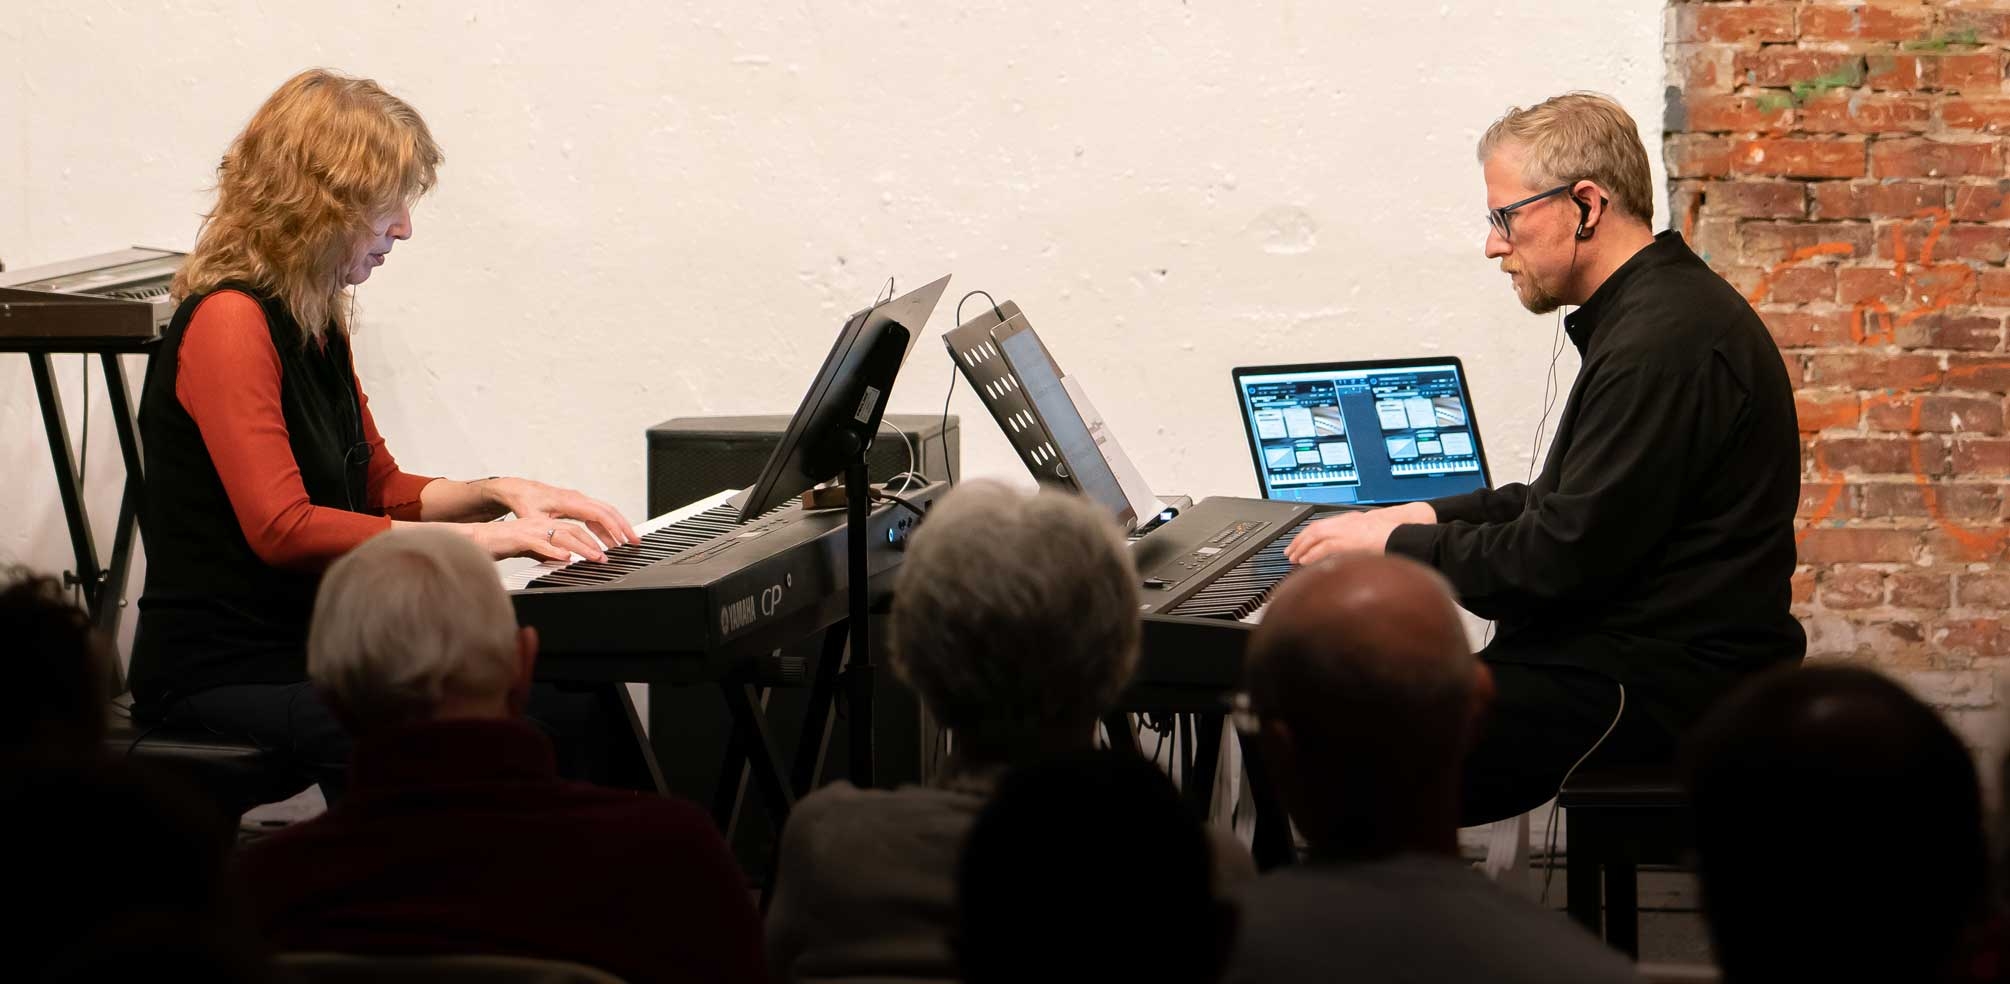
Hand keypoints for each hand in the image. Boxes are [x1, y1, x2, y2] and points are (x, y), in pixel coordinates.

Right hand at [461, 517, 609, 563]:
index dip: (592, 539)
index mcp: (544, 525)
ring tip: (595, 557)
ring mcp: (530, 529)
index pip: (574, 530)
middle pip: (573, 531)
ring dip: (581, 547)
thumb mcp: (530, 548)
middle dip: (593, 543)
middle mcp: (540, 524)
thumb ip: (546, 551)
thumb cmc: (502, 544)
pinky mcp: (518, 538)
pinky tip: (564, 558)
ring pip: (561, 536)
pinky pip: (539, 544)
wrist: (476, 539)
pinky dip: (553, 551)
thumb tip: (563, 559)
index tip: (606, 550)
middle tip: (606, 556)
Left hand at [481, 477, 637, 547]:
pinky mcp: (577, 506)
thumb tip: (561, 550)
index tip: (623, 539)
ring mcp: (579, 501)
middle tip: (635, 542)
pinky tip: (609, 540)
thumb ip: (547, 533)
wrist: (518, 490)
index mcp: (569, 501)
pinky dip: (606, 527)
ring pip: (605, 513)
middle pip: (608, 511)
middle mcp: (578, 499)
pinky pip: (597, 516)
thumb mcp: (532, 519)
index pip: (598, 513)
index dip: (613, 526)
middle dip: (624, 526)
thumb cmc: (524, 503)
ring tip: (627, 543)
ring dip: (617, 527)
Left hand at [1283, 501, 1436, 567]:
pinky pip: (1324, 548)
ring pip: (1316, 537)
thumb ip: (1362, 541)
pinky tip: (1305, 562)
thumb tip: (1355, 555)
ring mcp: (1347, 530)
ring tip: (1293, 559)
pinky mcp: (1349, 541)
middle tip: (1290, 552)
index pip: (1323, 525)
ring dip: (1302, 548)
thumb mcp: (1376, 534)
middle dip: (1300, 540)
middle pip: (1315, 529)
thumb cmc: (1397, 535)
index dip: (1308, 535)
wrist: (1407, 532)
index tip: (1299, 544)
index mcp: (1353, 519)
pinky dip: (1312, 555)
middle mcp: (1347, 522)